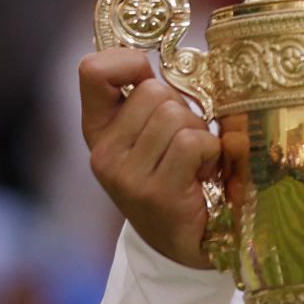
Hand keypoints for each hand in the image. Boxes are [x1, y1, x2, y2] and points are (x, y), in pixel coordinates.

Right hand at [78, 48, 220, 268]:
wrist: (186, 244)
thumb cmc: (178, 177)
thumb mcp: (155, 135)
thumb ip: (153, 99)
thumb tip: (178, 58)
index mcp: (98, 130)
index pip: (92, 71)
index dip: (128, 62)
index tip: (148, 78)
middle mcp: (103, 153)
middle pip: (154, 90)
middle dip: (183, 110)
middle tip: (186, 144)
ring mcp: (126, 175)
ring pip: (176, 115)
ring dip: (201, 134)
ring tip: (196, 162)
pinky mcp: (155, 192)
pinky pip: (192, 142)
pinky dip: (210, 153)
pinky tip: (203, 176)